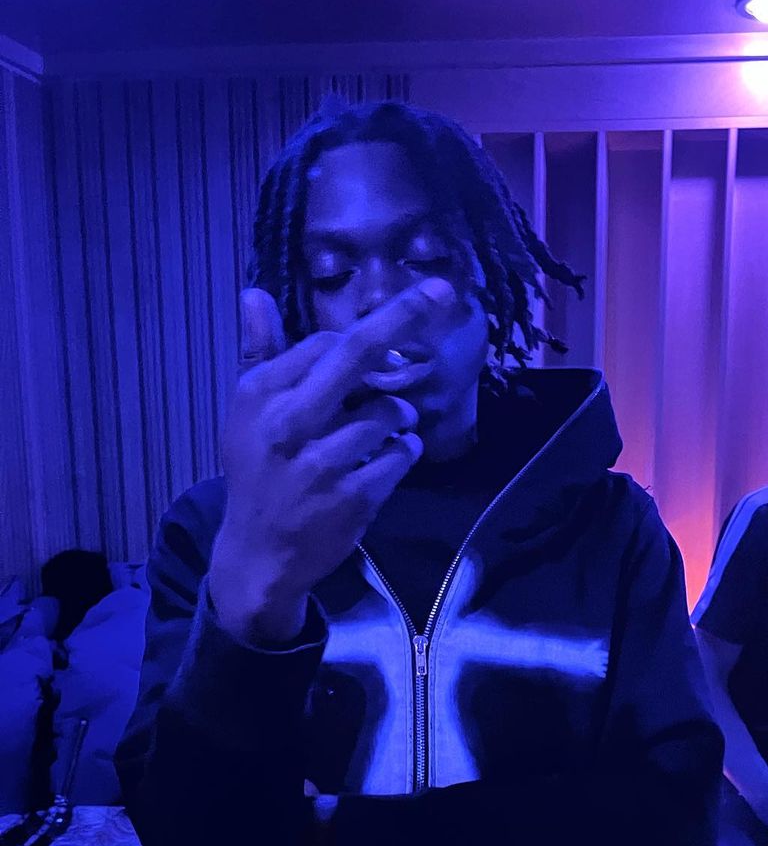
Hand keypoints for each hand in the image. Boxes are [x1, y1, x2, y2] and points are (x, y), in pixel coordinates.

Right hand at [209, 279, 455, 644]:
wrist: (259, 553)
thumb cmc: (258, 473)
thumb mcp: (247, 413)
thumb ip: (258, 352)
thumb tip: (255, 292)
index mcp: (261, 393)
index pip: (328, 343)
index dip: (364, 340)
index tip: (390, 335)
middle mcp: (288, 422)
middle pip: (356, 353)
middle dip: (404, 316)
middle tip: (442, 292)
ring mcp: (322, 463)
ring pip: (388, 412)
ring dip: (401, 416)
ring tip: (390, 427)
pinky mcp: (353, 498)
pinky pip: (401, 456)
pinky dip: (405, 450)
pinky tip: (393, 455)